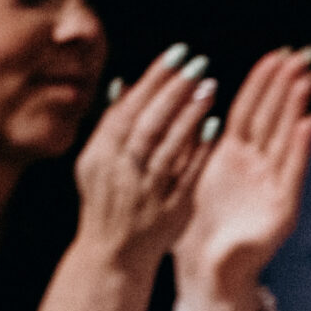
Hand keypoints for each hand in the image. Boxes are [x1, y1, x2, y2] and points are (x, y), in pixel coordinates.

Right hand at [73, 43, 221, 272]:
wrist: (112, 256)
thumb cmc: (107, 202)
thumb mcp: (95, 164)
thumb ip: (110, 125)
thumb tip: (124, 83)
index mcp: (100, 155)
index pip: (128, 108)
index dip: (154, 79)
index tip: (177, 54)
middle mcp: (120, 172)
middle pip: (149, 123)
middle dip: (174, 90)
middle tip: (199, 63)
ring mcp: (145, 192)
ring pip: (168, 147)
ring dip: (190, 115)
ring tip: (210, 87)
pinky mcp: (168, 210)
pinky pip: (186, 176)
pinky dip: (199, 150)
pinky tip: (215, 127)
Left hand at [175, 45, 310, 310]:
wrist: (207, 272)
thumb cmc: (196, 228)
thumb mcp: (188, 176)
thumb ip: (189, 142)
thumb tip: (181, 103)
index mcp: (232, 156)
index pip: (249, 110)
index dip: (262, 83)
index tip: (274, 55)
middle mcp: (256, 166)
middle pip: (272, 118)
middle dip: (285, 86)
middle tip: (300, 56)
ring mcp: (270, 185)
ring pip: (285, 139)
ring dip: (296, 109)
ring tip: (305, 80)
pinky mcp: (281, 209)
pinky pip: (291, 172)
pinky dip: (299, 148)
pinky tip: (307, 124)